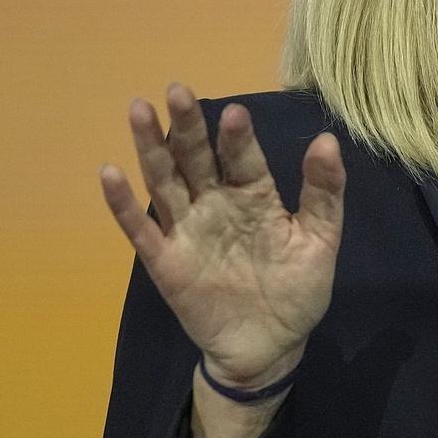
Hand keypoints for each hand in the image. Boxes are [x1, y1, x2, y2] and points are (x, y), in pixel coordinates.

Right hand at [99, 83, 345, 390]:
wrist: (271, 346)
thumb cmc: (296, 290)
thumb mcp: (320, 241)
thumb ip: (324, 193)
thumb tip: (327, 139)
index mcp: (253, 195)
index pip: (242, 158)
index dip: (238, 137)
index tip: (236, 114)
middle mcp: (215, 204)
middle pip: (195, 157)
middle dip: (186, 125)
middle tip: (178, 91)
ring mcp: (187, 230)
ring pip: (164, 181)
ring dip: (150, 147)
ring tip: (139, 110)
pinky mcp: (165, 261)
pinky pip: (140, 229)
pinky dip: (122, 203)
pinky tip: (110, 173)